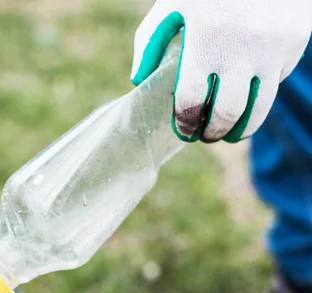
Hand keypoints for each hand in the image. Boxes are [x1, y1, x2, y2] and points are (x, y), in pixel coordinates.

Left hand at [131, 0, 311, 142]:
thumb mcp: (174, 2)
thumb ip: (152, 41)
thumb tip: (139, 81)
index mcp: (205, 38)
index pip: (190, 102)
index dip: (185, 124)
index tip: (184, 131)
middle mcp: (242, 47)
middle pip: (225, 114)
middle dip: (212, 132)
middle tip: (206, 136)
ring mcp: (274, 46)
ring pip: (258, 107)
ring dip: (241, 127)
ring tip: (230, 133)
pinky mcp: (297, 40)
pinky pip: (277, 79)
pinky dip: (262, 89)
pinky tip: (250, 88)